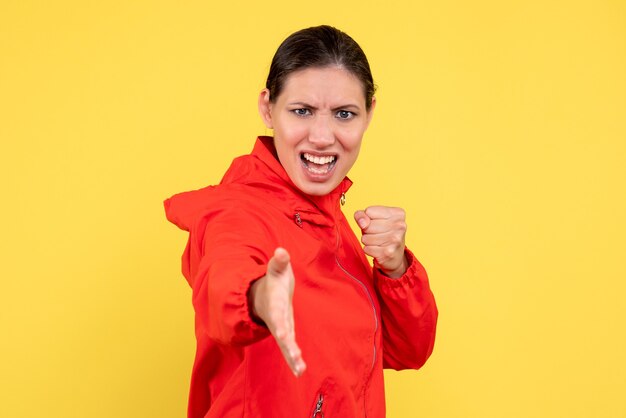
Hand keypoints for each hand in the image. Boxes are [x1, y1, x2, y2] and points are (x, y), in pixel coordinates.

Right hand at [249, 247, 305, 376]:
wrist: (263, 294)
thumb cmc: (273, 281)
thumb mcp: (276, 270)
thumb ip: (279, 262)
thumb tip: (281, 251)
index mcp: (275, 304)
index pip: (277, 315)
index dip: (280, 324)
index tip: (282, 334)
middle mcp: (276, 319)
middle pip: (282, 335)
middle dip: (288, 346)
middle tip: (295, 357)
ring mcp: (280, 328)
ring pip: (286, 345)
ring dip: (292, 357)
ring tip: (300, 370)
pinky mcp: (285, 334)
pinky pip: (289, 349)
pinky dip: (293, 360)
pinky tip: (300, 371)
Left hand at [354, 206, 408, 277]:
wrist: (395, 255)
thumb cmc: (382, 233)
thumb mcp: (373, 219)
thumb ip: (361, 215)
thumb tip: (362, 223)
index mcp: (398, 213)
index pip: (369, 211)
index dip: (368, 219)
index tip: (377, 223)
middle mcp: (400, 225)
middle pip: (366, 225)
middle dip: (367, 231)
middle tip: (377, 234)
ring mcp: (395, 240)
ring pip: (365, 238)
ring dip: (368, 241)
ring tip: (378, 242)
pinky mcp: (388, 253)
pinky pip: (367, 249)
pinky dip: (369, 250)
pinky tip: (378, 250)